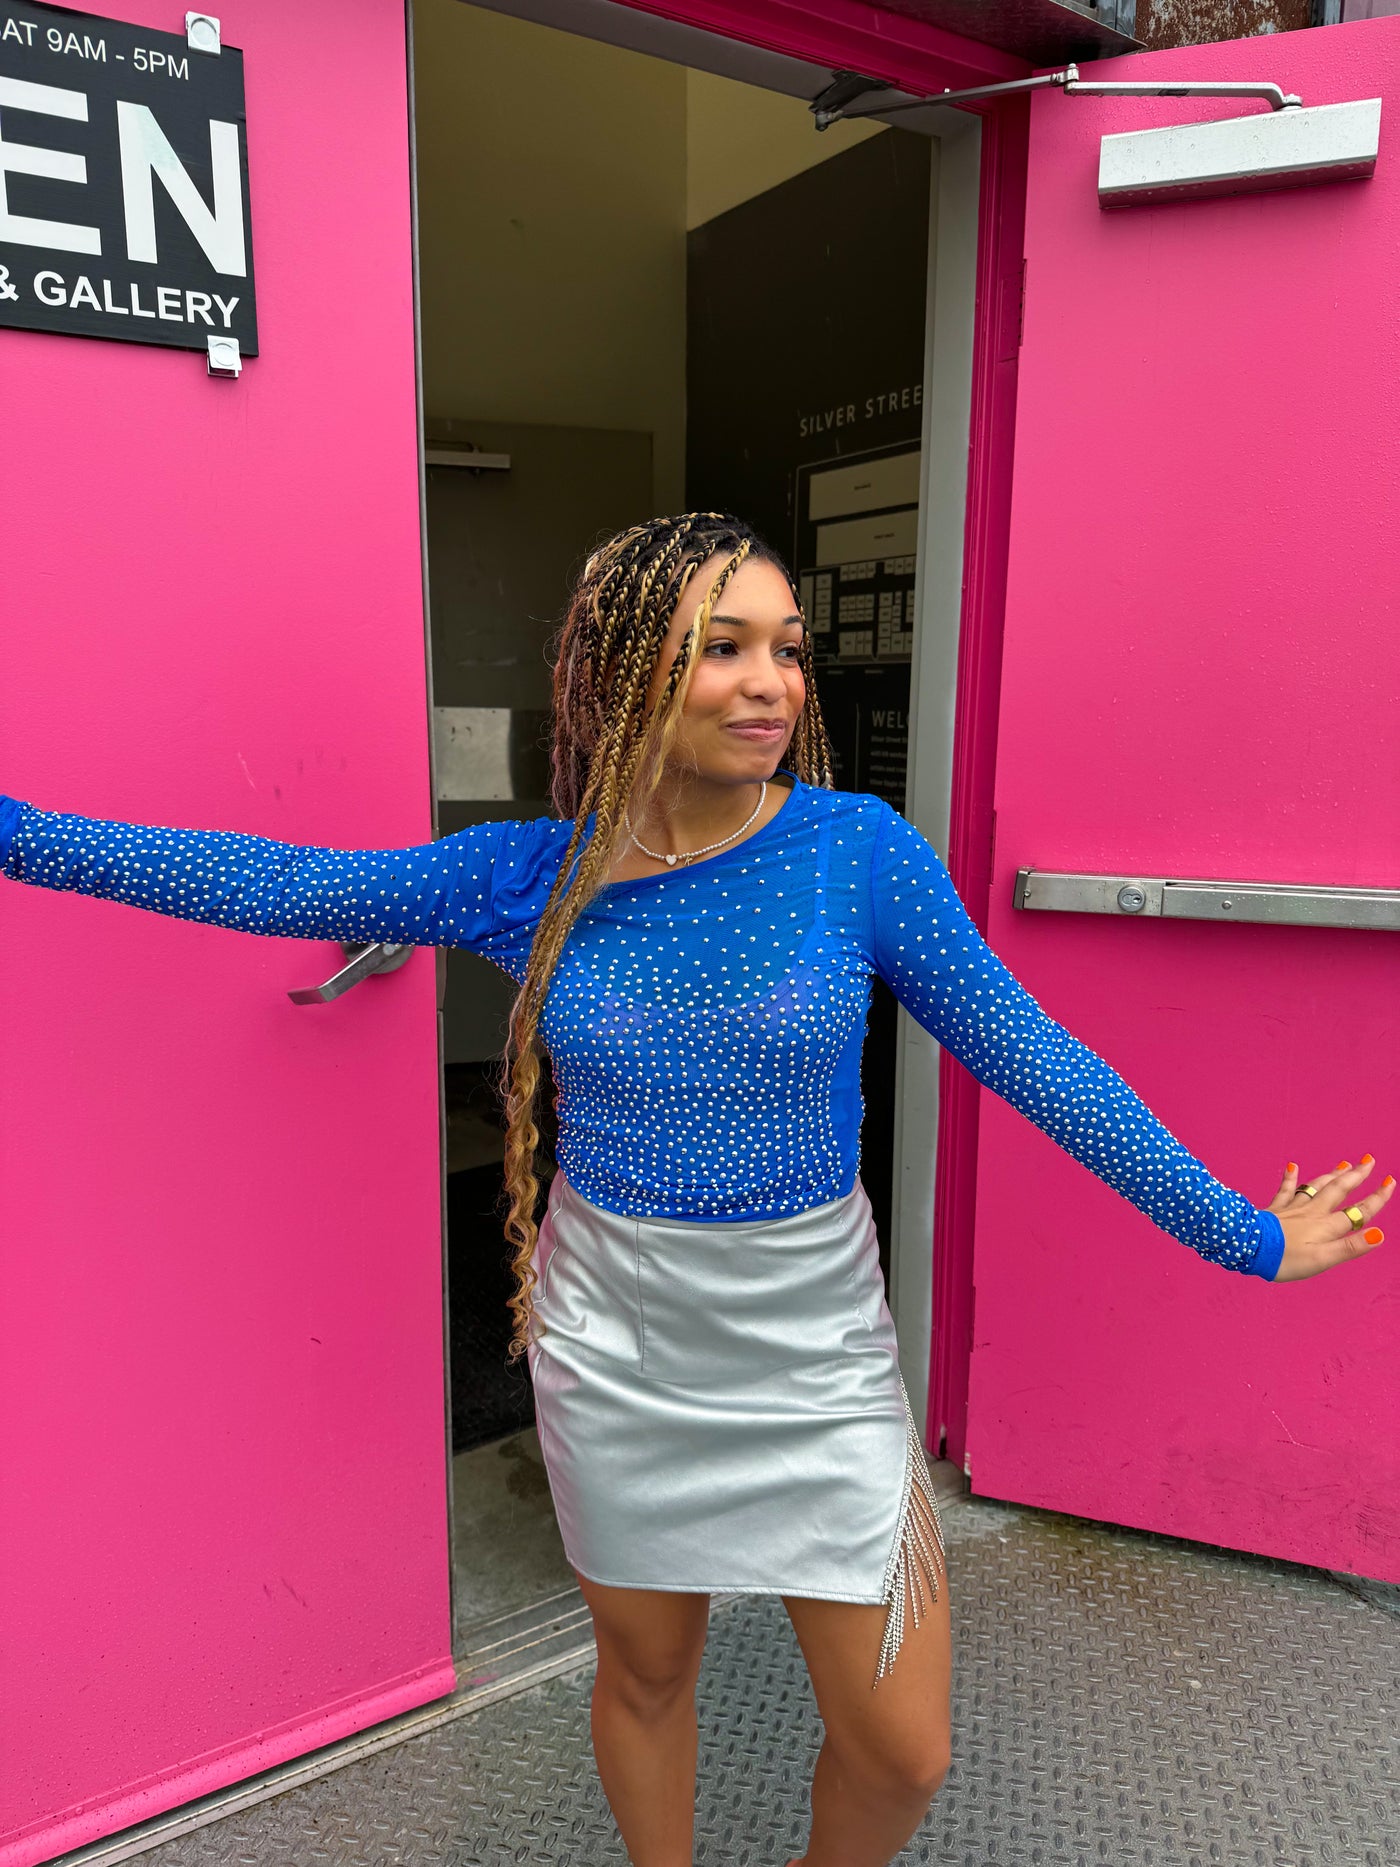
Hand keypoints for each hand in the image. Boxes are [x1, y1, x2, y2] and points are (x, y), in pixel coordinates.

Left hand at [1265, 1158, 1392, 1281]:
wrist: (1248, 1248)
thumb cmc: (1285, 1258)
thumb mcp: (1323, 1259)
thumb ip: (1350, 1247)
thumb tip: (1379, 1234)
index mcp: (1326, 1226)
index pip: (1358, 1211)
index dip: (1376, 1198)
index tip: (1390, 1182)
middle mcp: (1312, 1213)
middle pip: (1339, 1190)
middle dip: (1357, 1176)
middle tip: (1369, 1160)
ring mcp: (1293, 1209)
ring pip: (1316, 1187)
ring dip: (1332, 1175)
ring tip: (1344, 1164)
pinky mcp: (1275, 1209)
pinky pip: (1285, 1190)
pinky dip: (1290, 1177)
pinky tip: (1292, 1165)